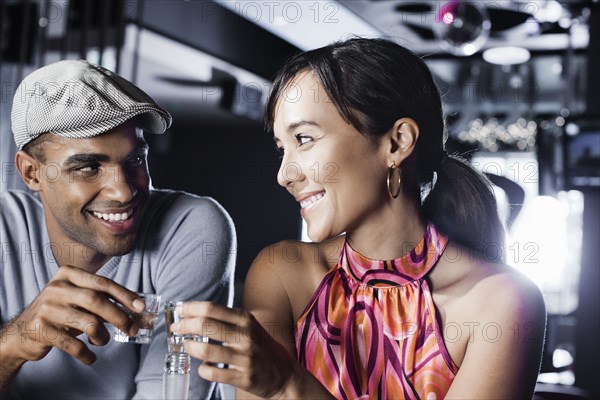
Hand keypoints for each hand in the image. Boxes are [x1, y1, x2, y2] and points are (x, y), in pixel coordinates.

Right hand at [3, 265, 143, 364]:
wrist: (22, 332)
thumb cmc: (59, 313)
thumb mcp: (78, 300)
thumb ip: (102, 301)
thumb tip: (137, 310)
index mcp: (69, 274)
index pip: (103, 283)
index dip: (125, 295)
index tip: (141, 306)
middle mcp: (57, 287)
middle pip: (97, 301)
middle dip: (119, 316)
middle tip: (132, 329)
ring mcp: (48, 308)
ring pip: (89, 323)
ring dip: (103, 336)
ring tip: (102, 341)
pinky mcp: (41, 329)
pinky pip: (74, 345)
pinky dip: (87, 354)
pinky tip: (90, 357)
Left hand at [171, 302, 298, 398]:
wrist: (285, 375)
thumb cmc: (262, 348)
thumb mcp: (251, 326)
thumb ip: (228, 320)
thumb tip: (197, 313)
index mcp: (245, 319)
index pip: (211, 308)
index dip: (190, 308)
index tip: (179, 310)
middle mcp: (245, 335)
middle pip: (205, 325)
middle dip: (184, 325)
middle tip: (176, 328)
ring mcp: (244, 357)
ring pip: (206, 349)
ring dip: (189, 347)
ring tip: (186, 346)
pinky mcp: (243, 377)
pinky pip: (212, 372)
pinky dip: (202, 369)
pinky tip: (204, 366)